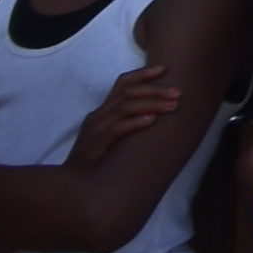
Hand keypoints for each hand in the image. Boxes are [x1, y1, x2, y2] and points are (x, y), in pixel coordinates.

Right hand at [64, 74, 181, 170]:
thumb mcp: (113, 135)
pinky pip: (116, 128)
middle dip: (156, 89)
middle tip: (178, 92)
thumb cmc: (99, 159)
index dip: (143, 73)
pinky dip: (135, 122)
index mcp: (103, 110)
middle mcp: (99, 115)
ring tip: (173, 106)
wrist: (74, 183)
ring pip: (125, 107)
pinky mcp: (95, 143)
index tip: (165, 69)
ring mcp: (95, 128)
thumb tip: (159, 113)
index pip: (122, 82)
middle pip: (128, 92)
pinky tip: (152, 121)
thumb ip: (128, 121)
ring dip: (152, 104)